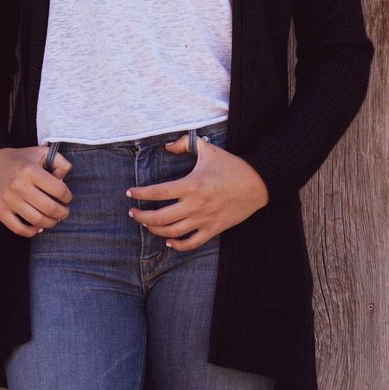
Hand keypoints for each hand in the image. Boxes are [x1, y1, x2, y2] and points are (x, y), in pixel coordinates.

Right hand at [0, 145, 72, 237]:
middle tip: (64, 211)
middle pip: (49, 208)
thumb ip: (59, 162)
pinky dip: (32, 232)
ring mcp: (8, 199)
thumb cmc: (20, 159)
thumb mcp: (41, 152)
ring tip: (54, 218)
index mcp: (30, 170)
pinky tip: (38, 226)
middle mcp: (19, 185)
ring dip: (51, 223)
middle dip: (63, 212)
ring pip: (37, 221)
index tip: (66, 197)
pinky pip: (19, 229)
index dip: (67, 196)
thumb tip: (63, 180)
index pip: (58, 189)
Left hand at [125, 134, 268, 250]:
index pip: (159, 192)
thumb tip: (166, 146)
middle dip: (142, 216)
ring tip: (146, 224)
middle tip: (132, 213)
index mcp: (192, 185)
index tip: (130, 192)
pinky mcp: (214, 229)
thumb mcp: (208, 149)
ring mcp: (204, 219)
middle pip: (161, 217)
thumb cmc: (231, 165)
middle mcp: (195, 205)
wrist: (258, 183)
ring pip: (173, 232)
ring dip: (156, 229)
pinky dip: (178, 245)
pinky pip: (192, 243)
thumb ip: (184, 144)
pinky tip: (169, 242)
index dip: (141, 193)